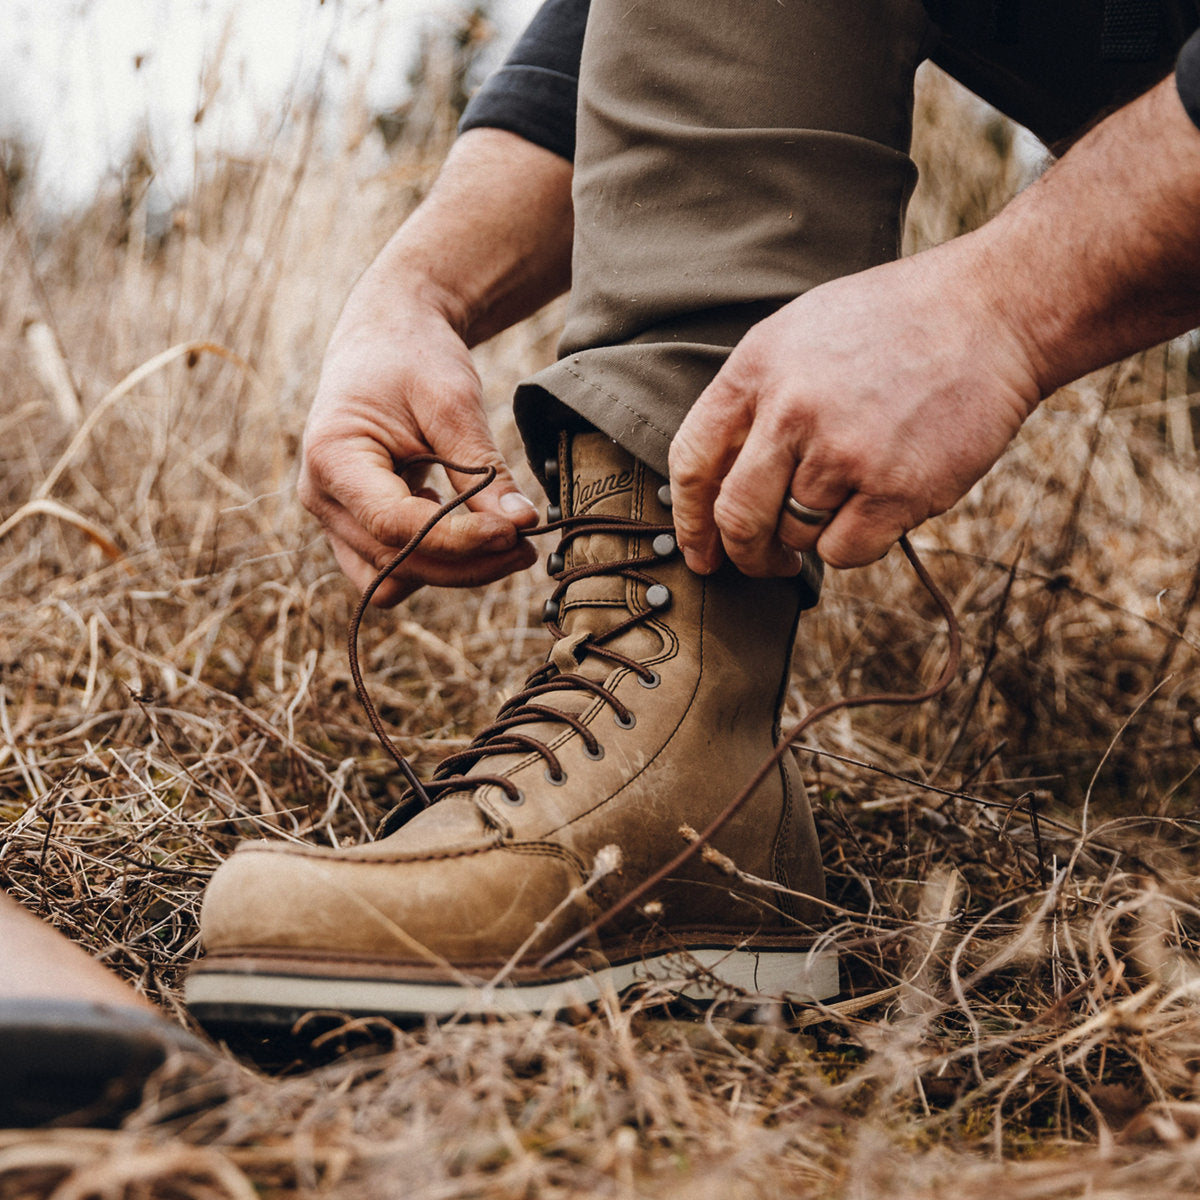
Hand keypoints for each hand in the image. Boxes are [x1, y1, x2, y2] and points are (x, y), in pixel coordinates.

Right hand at [299, 287, 538, 605]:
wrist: (386, 337)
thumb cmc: (414, 357)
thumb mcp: (453, 402)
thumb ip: (484, 469)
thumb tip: (523, 523)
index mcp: (331, 457)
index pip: (396, 525)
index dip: (459, 539)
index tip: (515, 532)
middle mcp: (322, 497)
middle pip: (396, 562)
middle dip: (467, 562)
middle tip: (527, 545)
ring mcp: (334, 517)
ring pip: (392, 578)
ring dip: (452, 570)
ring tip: (502, 537)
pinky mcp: (356, 526)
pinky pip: (391, 569)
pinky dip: (433, 562)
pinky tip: (463, 527)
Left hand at [668, 239, 1042, 574]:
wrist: (992, 312)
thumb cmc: (892, 325)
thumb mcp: (799, 334)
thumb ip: (754, 401)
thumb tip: (718, 483)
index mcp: (755, 369)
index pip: (692, 461)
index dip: (689, 520)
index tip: (700, 551)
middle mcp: (790, 411)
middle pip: (737, 517)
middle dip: (744, 554)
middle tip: (762, 562)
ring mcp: (842, 452)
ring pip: (796, 535)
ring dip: (814, 533)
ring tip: (854, 488)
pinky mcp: (894, 489)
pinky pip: (845, 551)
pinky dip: (855, 543)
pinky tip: (879, 505)